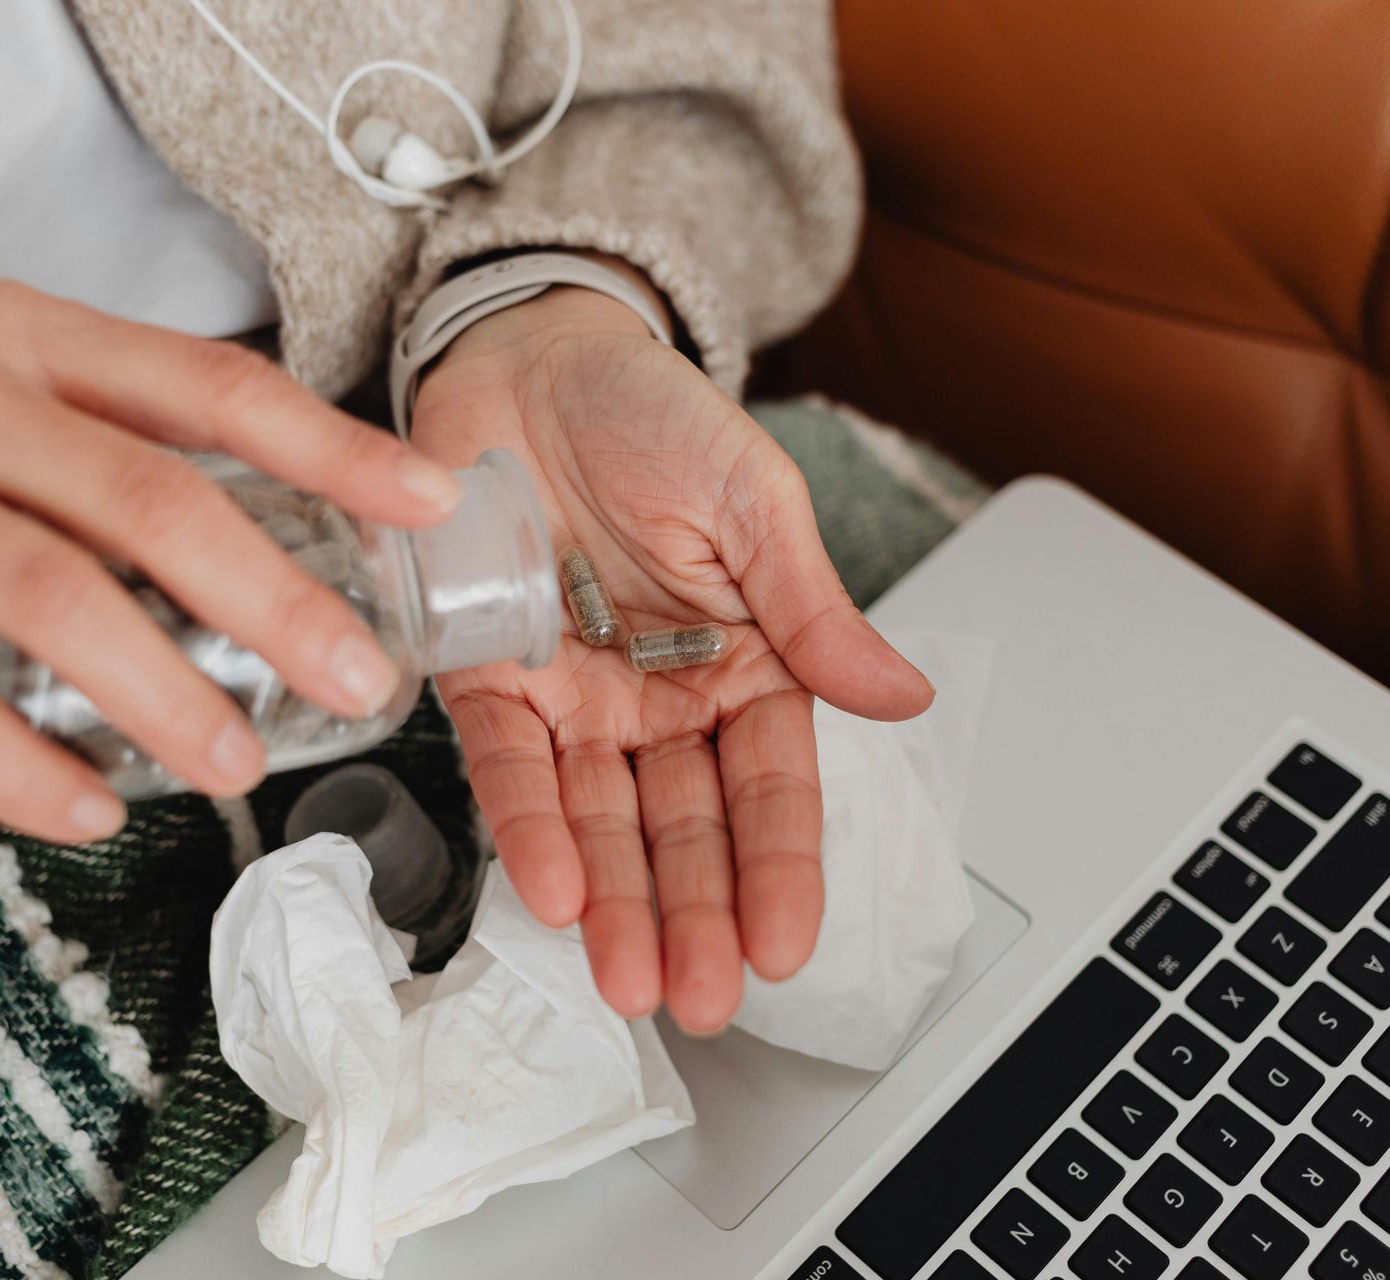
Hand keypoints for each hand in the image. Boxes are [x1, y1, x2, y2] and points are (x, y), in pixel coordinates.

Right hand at [0, 282, 461, 842]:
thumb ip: (121, 439)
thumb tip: (303, 532)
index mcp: (24, 336)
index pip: (209, 387)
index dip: (333, 448)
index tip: (429, 504)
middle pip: (149, 503)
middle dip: (276, 603)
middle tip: (359, 680)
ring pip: (48, 600)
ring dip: (164, 695)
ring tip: (240, 762)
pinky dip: (18, 769)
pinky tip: (90, 810)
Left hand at [412, 283, 932, 1031]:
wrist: (531, 353)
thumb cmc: (654, 416)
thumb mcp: (755, 503)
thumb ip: (811, 609)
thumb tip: (902, 696)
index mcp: (744, 662)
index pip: (770, 787)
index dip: (780, 866)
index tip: (785, 944)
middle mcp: (660, 699)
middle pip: (683, 827)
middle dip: (695, 914)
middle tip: (701, 997)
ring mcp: (573, 696)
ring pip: (598, 819)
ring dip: (614, 902)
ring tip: (628, 980)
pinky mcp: (488, 675)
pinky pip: (506, 764)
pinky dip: (525, 824)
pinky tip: (551, 890)